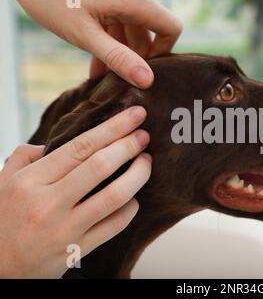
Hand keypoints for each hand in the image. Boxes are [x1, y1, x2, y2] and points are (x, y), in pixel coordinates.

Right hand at [0, 106, 150, 277]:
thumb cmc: (3, 220)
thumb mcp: (4, 182)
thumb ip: (26, 157)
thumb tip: (54, 142)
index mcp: (31, 181)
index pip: (80, 146)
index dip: (112, 128)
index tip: (134, 115)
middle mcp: (48, 203)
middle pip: (100, 166)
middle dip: (129, 146)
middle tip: (144, 135)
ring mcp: (65, 228)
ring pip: (114, 196)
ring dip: (138, 175)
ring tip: (146, 162)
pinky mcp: (78, 249)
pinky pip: (115, 225)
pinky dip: (130, 208)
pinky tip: (133, 198)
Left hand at [2, 0, 181, 87]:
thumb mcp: (84, 34)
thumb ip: (118, 58)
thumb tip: (147, 80)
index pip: (171, 27)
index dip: (163, 51)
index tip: (144, 69)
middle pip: (148, 31)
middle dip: (134, 58)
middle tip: (117, 82)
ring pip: (130, 29)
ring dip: (118, 53)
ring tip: (102, 79)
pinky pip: (117, 22)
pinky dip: (108, 41)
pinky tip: (95, 64)